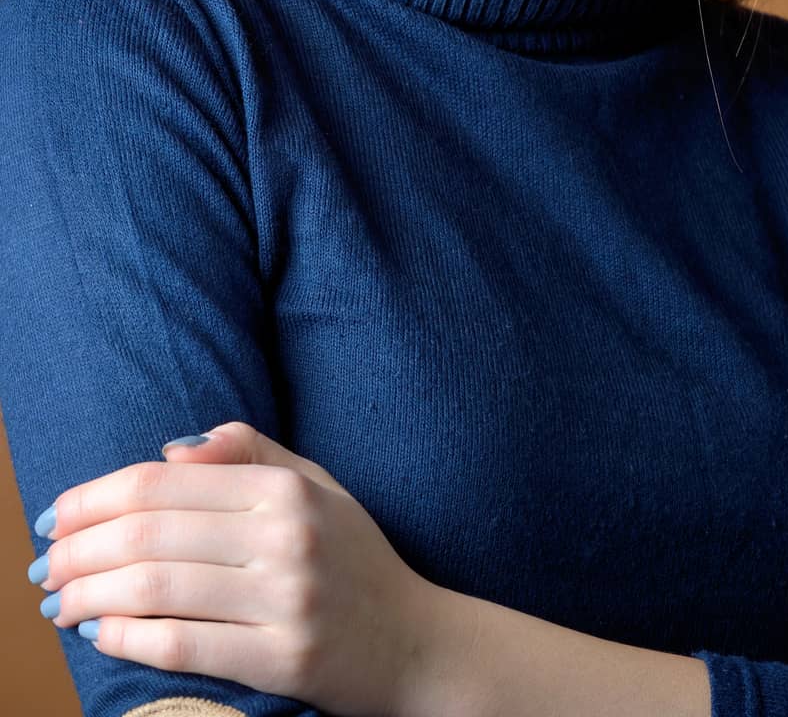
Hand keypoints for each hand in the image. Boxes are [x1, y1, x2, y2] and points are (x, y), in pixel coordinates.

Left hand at [29, 421, 433, 716]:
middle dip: (78, 549)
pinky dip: (129, 637)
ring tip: (59, 603)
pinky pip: (184, 644)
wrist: (417, 644)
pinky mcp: (284, 660)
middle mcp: (287, 536)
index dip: (95, 496)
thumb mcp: (316, 486)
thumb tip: (169, 452)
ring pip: (156, 587)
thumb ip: (248, 453)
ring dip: (88, 594)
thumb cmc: (353, 561)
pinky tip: (102, 633)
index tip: (57, 515)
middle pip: (149, 533)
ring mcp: (286, 600)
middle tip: (45, 565)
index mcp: (286, 487)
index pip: (164, 482)